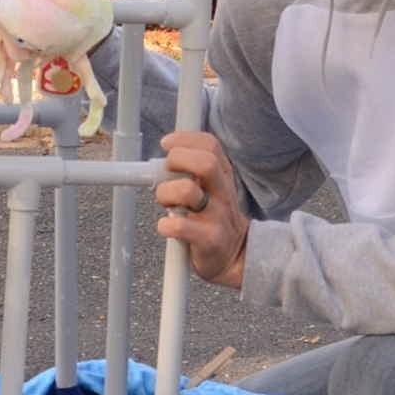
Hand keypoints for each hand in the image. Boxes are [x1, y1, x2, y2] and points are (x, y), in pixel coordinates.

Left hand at [154, 130, 248, 288]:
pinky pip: (181, 226)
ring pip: (187, 191)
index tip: (166, 144)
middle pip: (205, 162)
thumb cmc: (213, 217)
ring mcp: (217, 215)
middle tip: (166, 173)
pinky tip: (167, 227)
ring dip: (166, 194)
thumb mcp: (211, 189)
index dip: (185, 139)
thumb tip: (158, 162)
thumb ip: (192, 172)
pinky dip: (166, 225)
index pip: (209, 145)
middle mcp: (222, 191)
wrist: (236, 255)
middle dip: (177, 160)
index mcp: (222, 175)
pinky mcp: (209, 239)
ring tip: (167, 204)